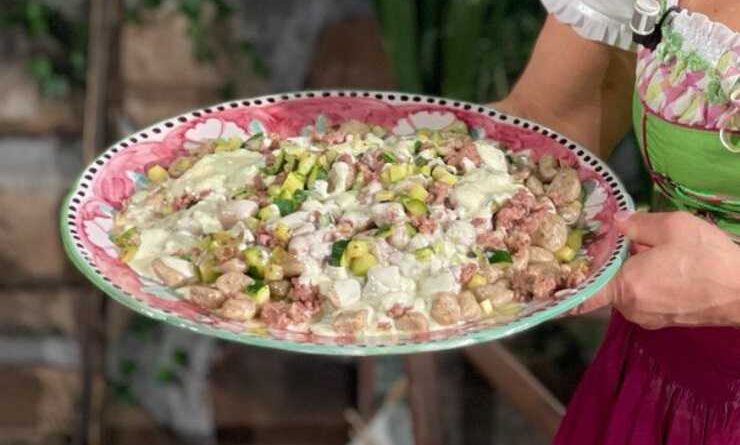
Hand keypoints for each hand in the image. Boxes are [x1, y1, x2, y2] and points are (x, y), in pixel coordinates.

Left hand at [572, 211, 739, 328]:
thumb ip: (637, 224)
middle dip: (608, 265)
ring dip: (630, 271)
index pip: (581, 296)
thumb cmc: (707, 259)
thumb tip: (614, 221)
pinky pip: (643, 297)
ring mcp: (648, 318)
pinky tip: (662, 264)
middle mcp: (630, 308)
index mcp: (626, 288)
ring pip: (626, 290)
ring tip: (645, 248)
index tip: (541, 286)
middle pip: (605, 285)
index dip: (560, 292)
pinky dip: (645, 281)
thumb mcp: (672, 227)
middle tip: (610, 242)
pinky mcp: (664, 320)